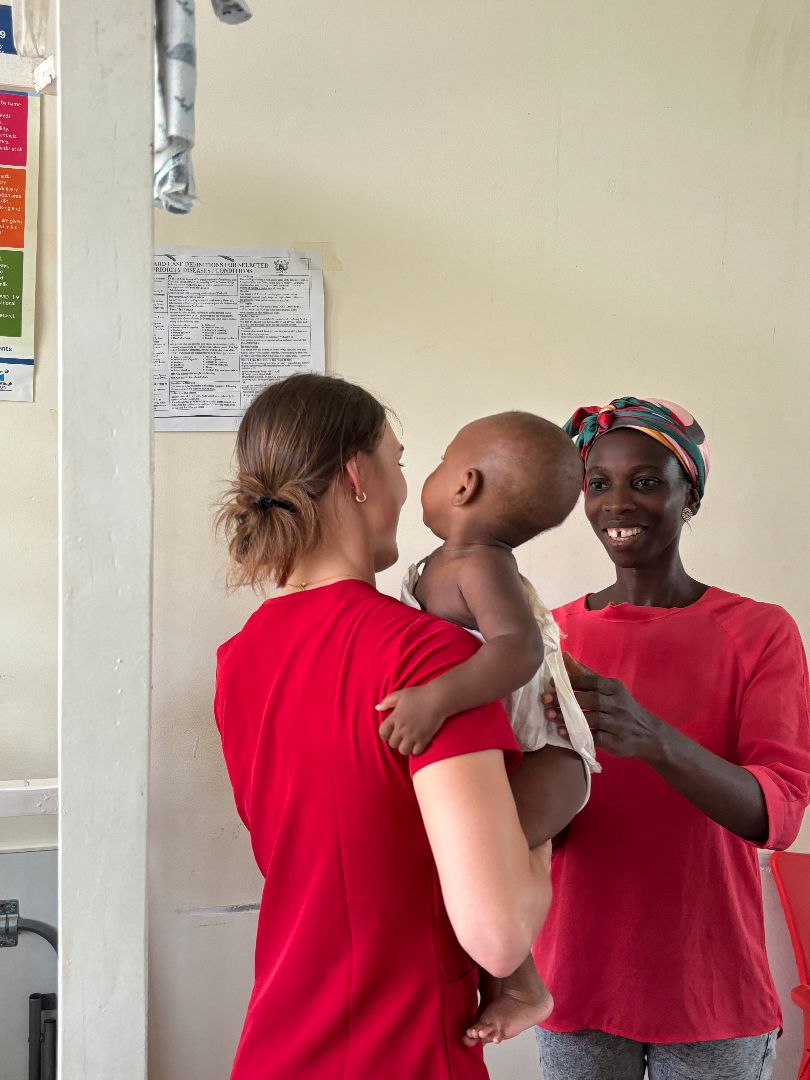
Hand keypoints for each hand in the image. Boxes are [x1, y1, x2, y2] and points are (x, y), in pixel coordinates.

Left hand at [376, 684, 447, 755]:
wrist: (438, 698)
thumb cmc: (419, 694)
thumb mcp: (401, 694)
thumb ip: (387, 701)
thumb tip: (377, 708)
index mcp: (395, 717)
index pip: (382, 733)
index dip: (385, 734)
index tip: (391, 733)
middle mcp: (402, 728)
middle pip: (392, 743)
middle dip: (396, 741)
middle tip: (402, 736)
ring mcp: (413, 735)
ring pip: (403, 750)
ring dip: (405, 747)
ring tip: (410, 741)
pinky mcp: (424, 739)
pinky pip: (416, 752)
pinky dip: (416, 749)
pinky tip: (419, 743)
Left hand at [541, 653, 667, 760]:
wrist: (649, 734)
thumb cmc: (622, 707)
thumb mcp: (609, 688)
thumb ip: (585, 674)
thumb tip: (563, 656)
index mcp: (615, 688)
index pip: (592, 682)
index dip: (571, 682)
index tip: (551, 683)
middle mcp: (618, 704)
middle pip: (592, 699)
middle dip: (567, 700)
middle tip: (545, 700)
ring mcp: (618, 723)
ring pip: (592, 719)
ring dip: (569, 718)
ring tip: (550, 716)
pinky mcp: (616, 741)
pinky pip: (595, 738)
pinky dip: (577, 735)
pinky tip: (563, 733)